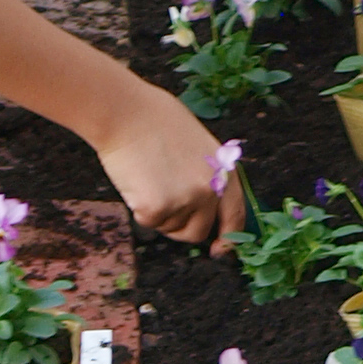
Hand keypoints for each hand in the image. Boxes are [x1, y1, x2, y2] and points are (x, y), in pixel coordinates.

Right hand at [89, 74, 245, 254]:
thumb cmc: (156, 119)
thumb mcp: (199, 145)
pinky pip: (147, 222)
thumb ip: (206, 175)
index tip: (218, 251)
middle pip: (197, 231)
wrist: (126, 112)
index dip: (228, 238)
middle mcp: (209, 190)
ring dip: (157, 212)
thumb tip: (203, 203)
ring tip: (148, 177)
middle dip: (180, 226)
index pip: (235, 215)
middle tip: (161, 202)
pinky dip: (138, 207)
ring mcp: (184, 200)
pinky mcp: (157, 209)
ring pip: (169, 227)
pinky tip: (136, 180)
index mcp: (224, 172)